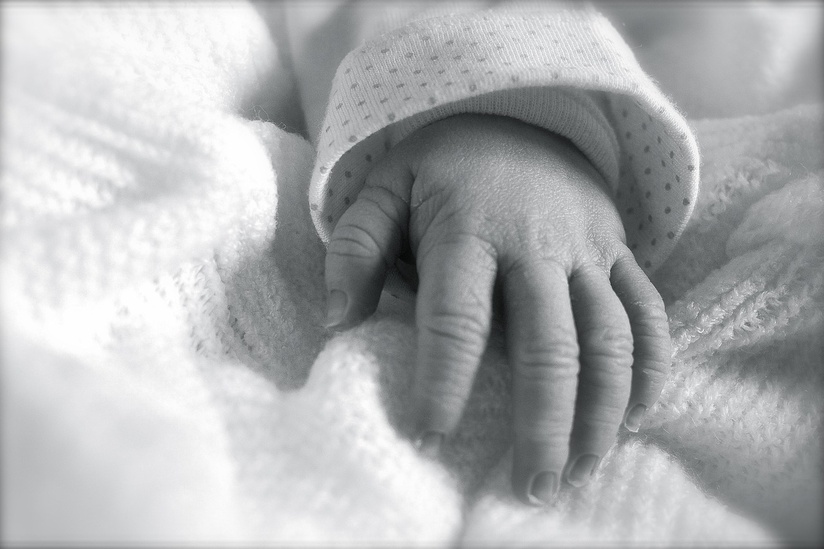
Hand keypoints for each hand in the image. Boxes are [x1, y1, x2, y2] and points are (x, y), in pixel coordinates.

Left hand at [323, 115, 669, 503]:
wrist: (519, 111)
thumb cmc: (443, 166)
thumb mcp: (386, 188)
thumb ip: (355, 249)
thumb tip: (335, 320)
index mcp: (469, 231)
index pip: (456, 318)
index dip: (443, 381)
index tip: (430, 436)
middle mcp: (536, 244)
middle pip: (549, 345)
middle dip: (541, 423)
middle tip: (528, 486)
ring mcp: (587, 249)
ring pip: (609, 339)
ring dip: (600, 412)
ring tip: (578, 470)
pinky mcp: (619, 251)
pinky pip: (647, 312)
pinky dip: (649, 367)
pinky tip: (631, 418)